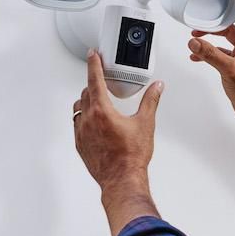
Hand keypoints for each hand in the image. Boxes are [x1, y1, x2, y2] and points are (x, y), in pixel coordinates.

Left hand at [73, 49, 163, 189]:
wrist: (122, 180)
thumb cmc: (131, 156)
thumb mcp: (145, 123)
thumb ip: (150, 101)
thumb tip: (157, 88)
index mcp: (102, 111)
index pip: (95, 79)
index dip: (94, 64)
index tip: (93, 55)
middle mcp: (88, 120)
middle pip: (86, 93)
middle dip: (93, 84)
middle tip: (102, 81)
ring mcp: (81, 133)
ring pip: (78, 108)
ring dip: (87, 101)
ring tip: (98, 101)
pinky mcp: (80, 144)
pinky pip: (77, 124)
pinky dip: (84, 118)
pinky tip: (95, 122)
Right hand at [188, 0, 234, 122]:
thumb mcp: (230, 70)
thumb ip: (210, 55)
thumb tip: (195, 41)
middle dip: (224, 10)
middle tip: (212, 2)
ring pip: (227, 34)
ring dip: (212, 31)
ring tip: (197, 31)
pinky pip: (221, 50)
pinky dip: (209, 49)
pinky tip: (197, 54)